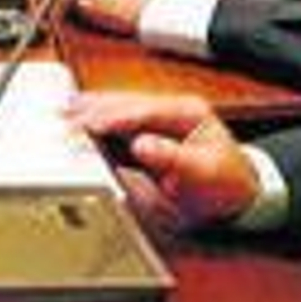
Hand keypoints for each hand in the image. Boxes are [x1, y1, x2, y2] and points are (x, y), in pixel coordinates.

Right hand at [69, 91, 259, 227]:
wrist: (238, 196)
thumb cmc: (226, 184)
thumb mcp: (203, 173)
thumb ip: (172, 158)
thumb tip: (141, 145)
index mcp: (188, 112)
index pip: (143, 110)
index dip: (113, 116)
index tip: (88, 124)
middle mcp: (170, 111)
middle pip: (125, 104)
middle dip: (93, 110)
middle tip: (63, 119)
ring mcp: (159, 122)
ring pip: (119, 110)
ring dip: (90, 112)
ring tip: (62, 112)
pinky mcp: (150, 136)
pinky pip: (119, 127)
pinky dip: (97, 124)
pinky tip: (79, 120)